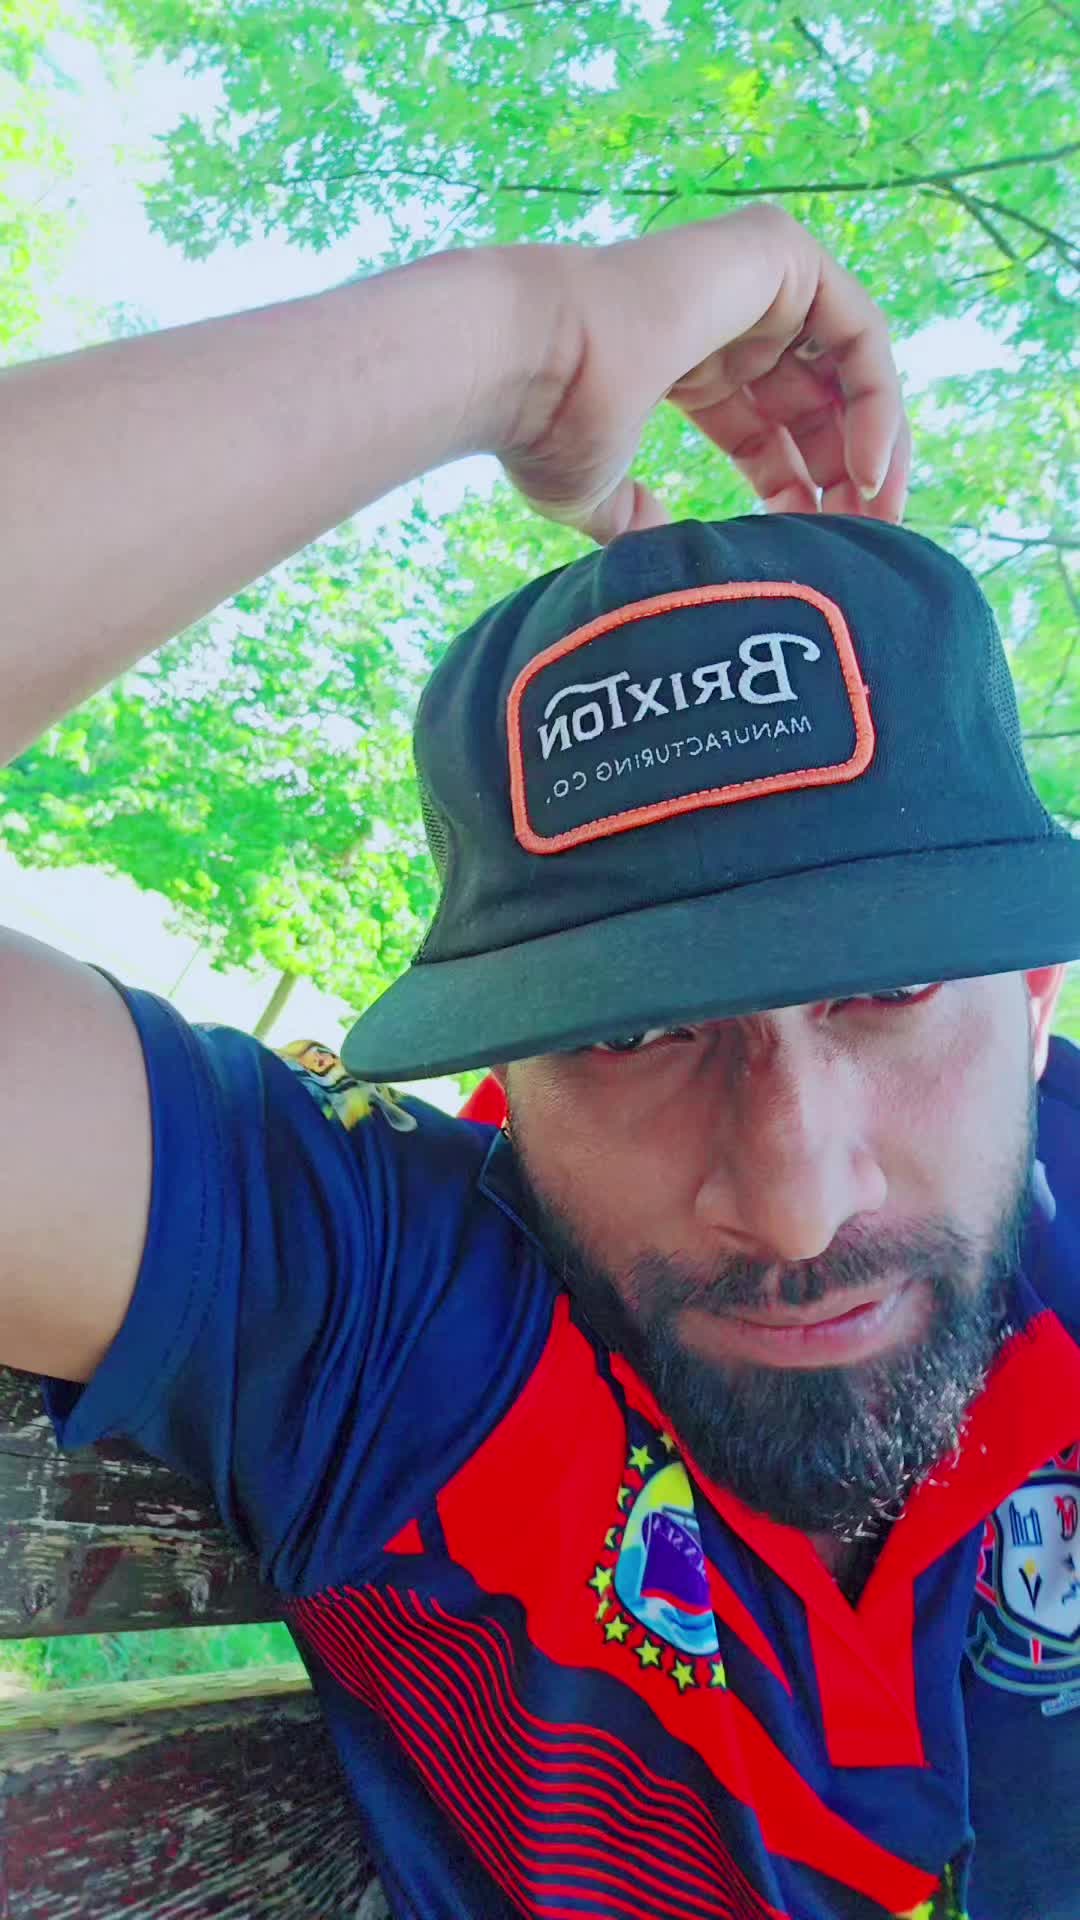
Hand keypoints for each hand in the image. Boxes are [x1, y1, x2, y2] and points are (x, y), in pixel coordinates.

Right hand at [495, 204, 909, 544]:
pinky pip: (859, 335)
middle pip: (817, 407)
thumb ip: (633, 521)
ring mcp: (754, 278)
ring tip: (875, 520)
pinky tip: (866, 470)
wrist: (529, 365)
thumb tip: (650, 557)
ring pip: (849, 371)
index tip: (814, 557)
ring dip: (874, 447)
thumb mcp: (597, 494)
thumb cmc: (545, 427)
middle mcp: (726, 318)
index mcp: (686, 367)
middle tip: (859, 546)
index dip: (800, 494)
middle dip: (845, 479)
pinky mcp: (779, 253)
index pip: (770, 433)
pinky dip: (876, 404)